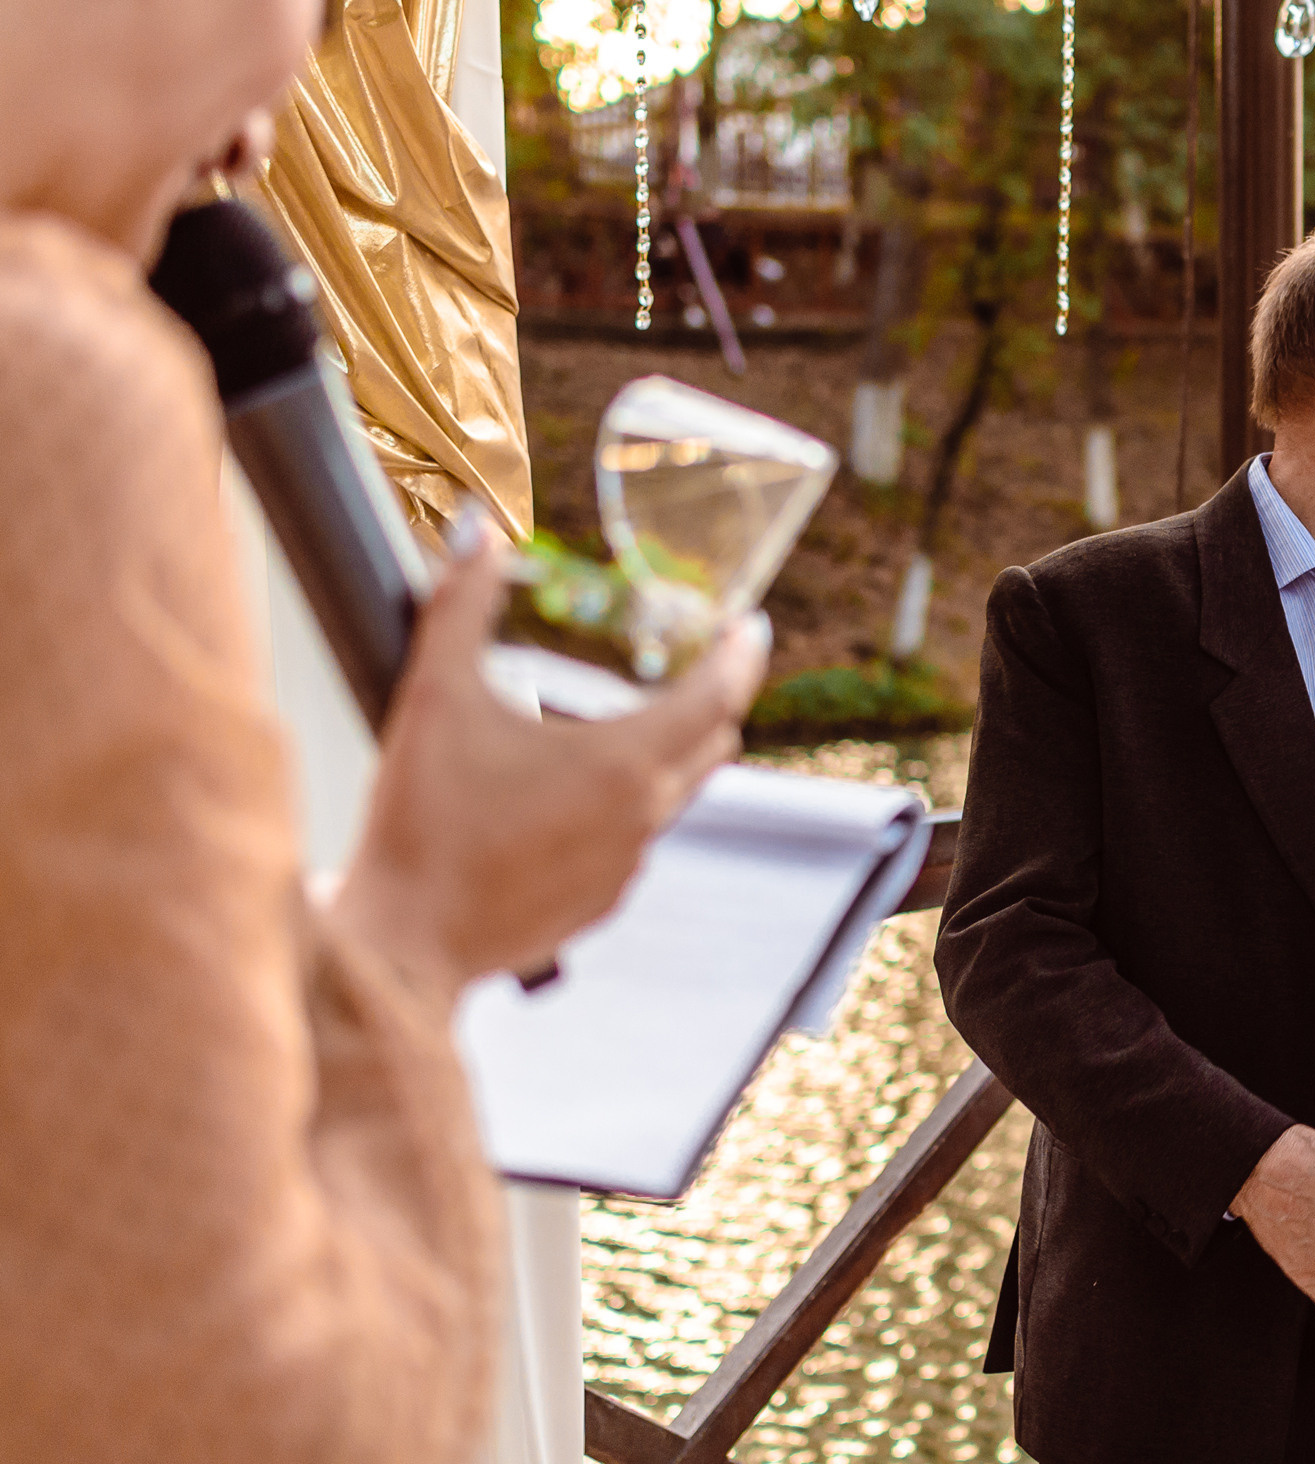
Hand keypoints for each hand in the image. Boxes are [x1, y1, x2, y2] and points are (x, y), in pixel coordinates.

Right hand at [330, 532, 766, 1006]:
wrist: (400, 946)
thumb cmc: (421, 823)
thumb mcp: (435, 697)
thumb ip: (460, 607)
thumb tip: (475, 533)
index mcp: (625, 765)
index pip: (718, 697)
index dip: (740, 655)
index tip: (751, 627)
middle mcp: (643, 819)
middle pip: (711, 745)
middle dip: (713, 699)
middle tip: (700, 663)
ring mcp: (626, 869)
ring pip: (673, 796)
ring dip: (664, 754)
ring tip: (628, 720)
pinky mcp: (598, 904)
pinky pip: (633, 841)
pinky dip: (623, 805)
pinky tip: (571, 793)